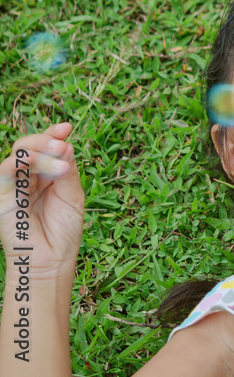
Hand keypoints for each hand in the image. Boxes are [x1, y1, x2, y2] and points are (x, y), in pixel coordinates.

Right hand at [0, 123, 84, 280]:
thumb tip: (65, 145)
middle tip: (62, 144)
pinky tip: (36, 162)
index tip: (66, 127)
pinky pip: (5, 171)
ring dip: (38, 150)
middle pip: (31, 146)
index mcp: (48, 174)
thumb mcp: (73, 196)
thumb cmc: (64, 230)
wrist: (51, 259)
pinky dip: (19, 161)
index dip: (54, 134)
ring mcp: (15, 185)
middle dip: (46, 139)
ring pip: (19, 154)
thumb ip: (67, 171)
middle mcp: (30, 177)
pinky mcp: (2, 195)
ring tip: (58, 154)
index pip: (48, 148)